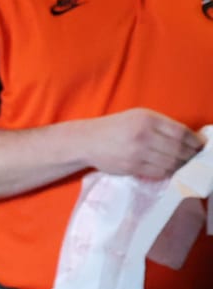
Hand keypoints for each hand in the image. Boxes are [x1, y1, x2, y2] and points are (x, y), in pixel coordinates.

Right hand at [84, 108, 203, 179]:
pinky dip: (168, 171)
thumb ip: (162, 125)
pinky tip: (170, 168)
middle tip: (195, 157)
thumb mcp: (139, 117)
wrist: (88, 141)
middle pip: (178, 149)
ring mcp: (137, 153)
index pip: (181, 132)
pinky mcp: (131, 167)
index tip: (201, 146)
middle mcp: (143, 135)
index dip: (195, 141)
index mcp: (147, 119)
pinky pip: (158, 172)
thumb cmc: (117, 127)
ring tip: (184, 163)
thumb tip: (191, 138)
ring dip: (181, 165)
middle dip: (190, 155)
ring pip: (170, 162)